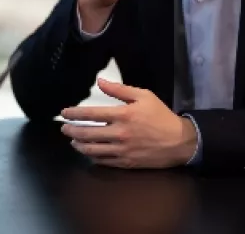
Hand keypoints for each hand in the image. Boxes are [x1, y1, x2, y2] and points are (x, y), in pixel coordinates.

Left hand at [59, 79, 197, 168]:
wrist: (180, 142)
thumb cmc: (161, 116)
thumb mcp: (144, 96)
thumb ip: (120, 89)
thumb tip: (99, 82)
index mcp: (123, 115)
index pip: (90, 114)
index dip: (74, 114)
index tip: (64, 113)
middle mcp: (119, 134)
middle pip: (87, 134)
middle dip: (71, 131)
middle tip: (64, 128)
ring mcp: (122, 150)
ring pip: (92, 150)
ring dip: (78, 145)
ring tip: (73, 141)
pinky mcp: (126, 162)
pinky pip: (103, 161)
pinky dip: (92, 156)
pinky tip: (88, 152)